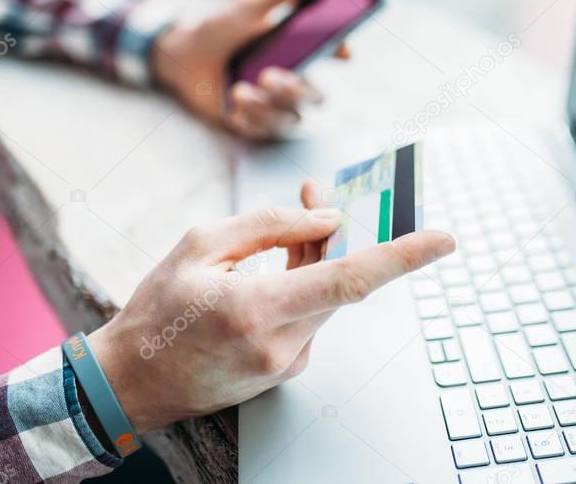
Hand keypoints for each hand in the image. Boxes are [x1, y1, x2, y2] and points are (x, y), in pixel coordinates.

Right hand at [88, 193, 454, 432]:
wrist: (132, 383)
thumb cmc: (158, 310)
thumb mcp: (201, 246)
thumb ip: (270, 225)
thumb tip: (328, 217)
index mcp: (256, 311)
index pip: (349, 280)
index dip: (403, 257)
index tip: (444, 239)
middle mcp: (280, 345)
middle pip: (340, 281)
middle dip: (337, 234)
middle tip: (317, 192)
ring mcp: (286, 364)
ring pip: (327, 298)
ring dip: (319, 260)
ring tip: (295, 225)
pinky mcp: (287, 370)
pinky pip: (311, 316)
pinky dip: (305, 287)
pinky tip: (277, 272)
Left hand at [151, 0, 348, 140]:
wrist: (181, 54)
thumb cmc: (220, 28)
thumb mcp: (250, 5)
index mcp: (298, 52)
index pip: (331, 56)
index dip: (340, 53)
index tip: (341, 51)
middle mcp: (291, 81)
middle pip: (315, 96)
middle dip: (294, 89)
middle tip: (268, 75)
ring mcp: (273, 105)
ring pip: (289, 118)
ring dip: (266, 106)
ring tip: (239, 89)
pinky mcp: (252, 123)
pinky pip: (262, 130)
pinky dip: (249, 118)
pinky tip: (234, 103)